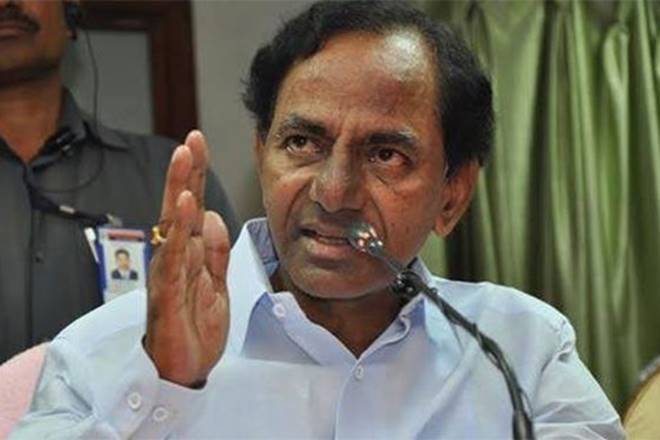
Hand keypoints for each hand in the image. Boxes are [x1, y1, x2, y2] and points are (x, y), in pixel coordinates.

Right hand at [144, 130, 229, 386]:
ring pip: (172, 225)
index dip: (195, 176)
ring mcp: (168, 273)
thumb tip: (213, 216)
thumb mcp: (217, 284)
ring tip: (184, 157)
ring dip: (179, 189)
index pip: (192, 207)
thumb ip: (217, 252)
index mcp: (189, 254)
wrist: (184, 370)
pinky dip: (178, 231)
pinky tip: (182, 207)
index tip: (198, 143)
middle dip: (185, 172)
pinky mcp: (166, 294)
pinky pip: (173, 258)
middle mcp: (175, 257)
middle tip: (190, 139)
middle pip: (178, 207)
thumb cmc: (195, 326)